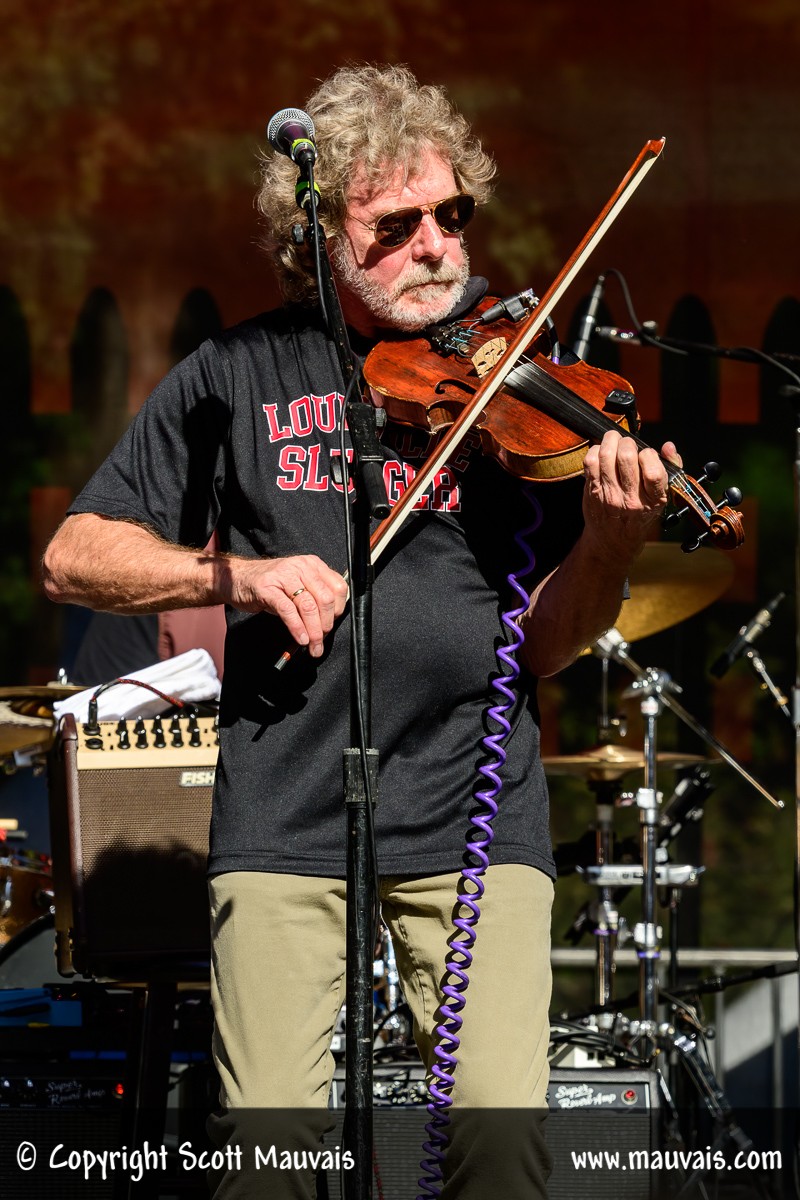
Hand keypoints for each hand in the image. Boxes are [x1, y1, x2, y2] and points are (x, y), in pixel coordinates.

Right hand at [223, 555, 348, 656]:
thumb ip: (315, 597)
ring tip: (313, 645)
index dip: (339, 610)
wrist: (238, 578)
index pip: (338, 587)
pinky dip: (297, 628)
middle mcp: (301, 567)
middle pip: (325, 599)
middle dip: (326, 625)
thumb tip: (329, 623)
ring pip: (308, 606)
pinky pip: (288, 611)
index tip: (332, 625)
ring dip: (313, 631)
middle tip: (321, 640)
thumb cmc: (271, 585)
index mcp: (313, 565)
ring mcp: (284, 576)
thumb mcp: (298, 585)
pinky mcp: (267, 588)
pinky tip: (300, 638)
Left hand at [581, 430, 679, 560]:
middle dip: (627, 442)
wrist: (614, 540)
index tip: (646, 454)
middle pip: (626, 457)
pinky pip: (590, 462)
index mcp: (653, 499)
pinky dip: (595, 450)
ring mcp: (609, 495)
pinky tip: (601, 453)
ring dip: (610, 441)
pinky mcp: (592, 492)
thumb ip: (670, 468)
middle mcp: (630, 499)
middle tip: (627, 443)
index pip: (653, 471)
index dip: (649, 454)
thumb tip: (668, 446)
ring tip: (614, 441)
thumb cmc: (641, 513)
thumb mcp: (662, 496)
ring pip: (606, 456)